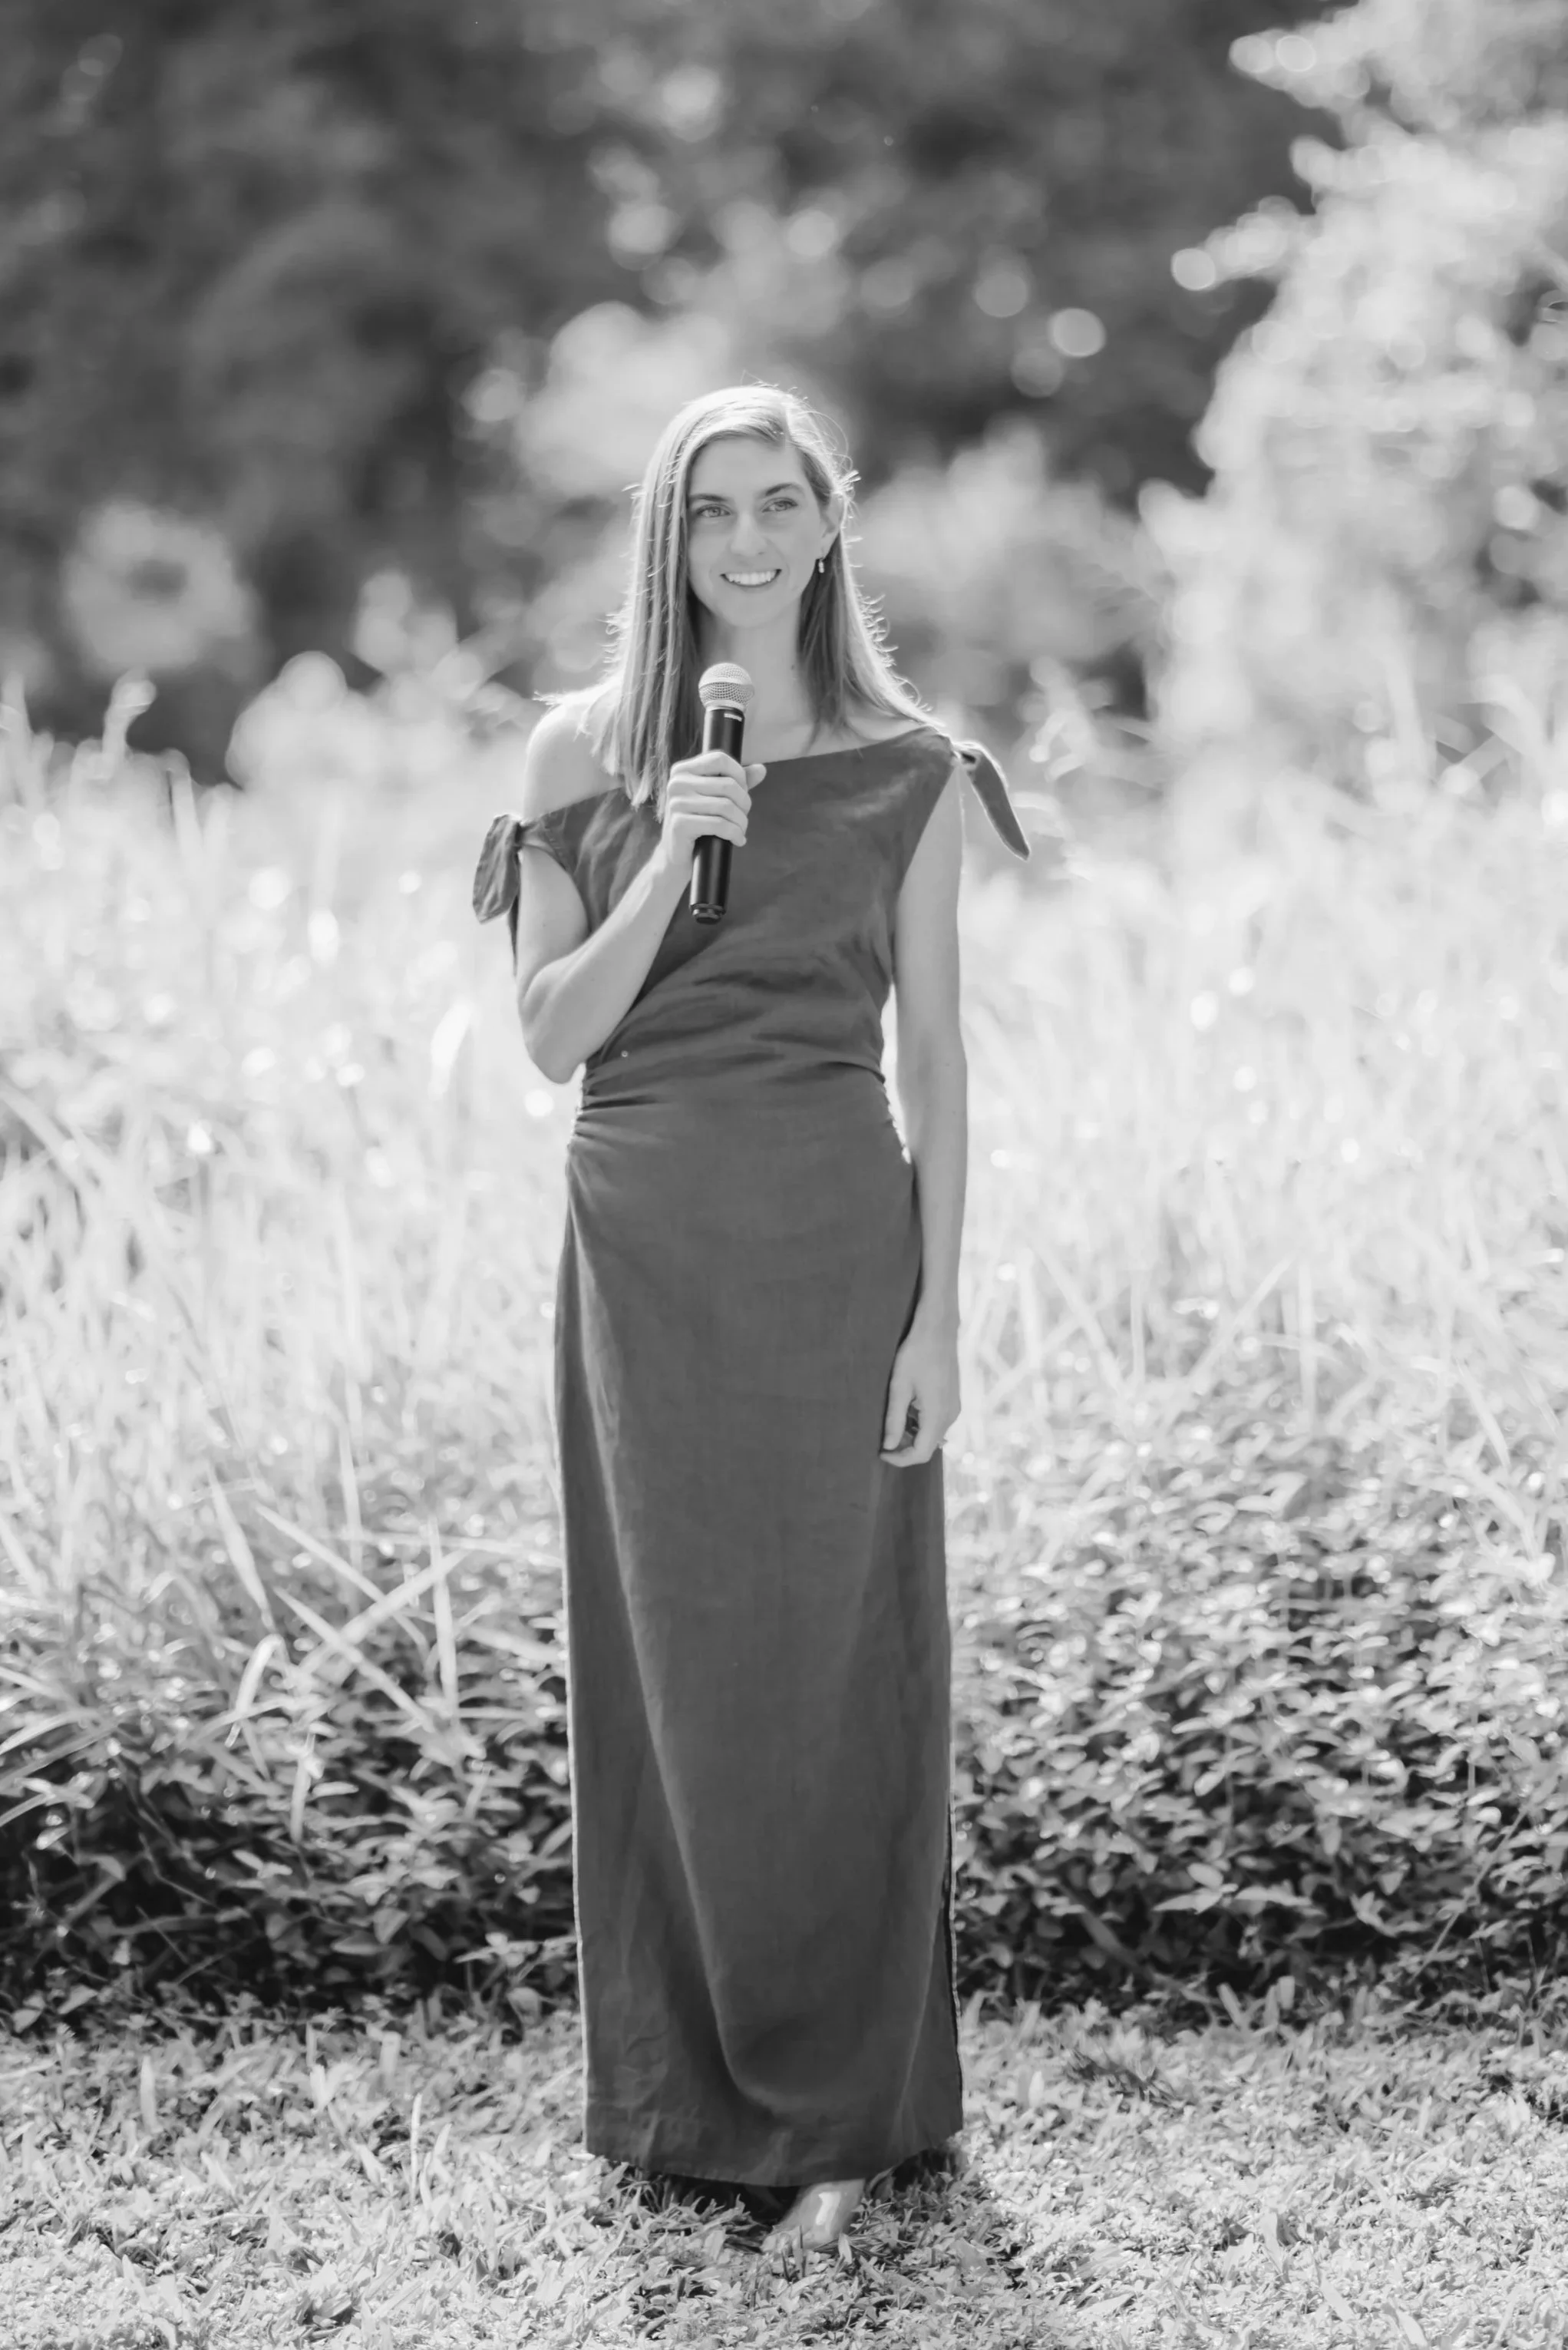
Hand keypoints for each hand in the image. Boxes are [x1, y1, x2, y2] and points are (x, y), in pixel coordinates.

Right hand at [653, 750, 763, 881]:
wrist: (677, 856)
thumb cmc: (699, 823)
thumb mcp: (716, 798)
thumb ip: (737, 782)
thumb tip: (761, 769)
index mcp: (683, 771)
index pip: (719, 759)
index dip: (739, 775)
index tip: (743, 792)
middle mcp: (676, 783)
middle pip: (728, 785)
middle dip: (744, 803)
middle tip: (743, 817)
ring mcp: (676, 804)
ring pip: (726, 806)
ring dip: (741, 822)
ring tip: (741, 830)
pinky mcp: (680, 825)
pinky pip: (719, 825)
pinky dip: (735, 834)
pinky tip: (738, 840)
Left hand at [880, 1318, 959, 1466]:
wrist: (938, 1330)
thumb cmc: (916, 1354)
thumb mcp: (899, 1387)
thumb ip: (895, 1420)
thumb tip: (889, 1446)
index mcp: (937, 1415)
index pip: (921, 1453)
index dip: (900, 1459)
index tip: (881, 1452)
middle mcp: (950, 1416)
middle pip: (928, 1447)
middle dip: (905, 1447)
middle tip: (884, 1436)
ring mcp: (954, 1408)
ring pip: (932, 1435)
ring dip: (912, 1434)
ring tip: (894, 1418)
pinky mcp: (953, 1401)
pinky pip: (937, 1422)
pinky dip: (921, 1424)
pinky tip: (908, 1407)